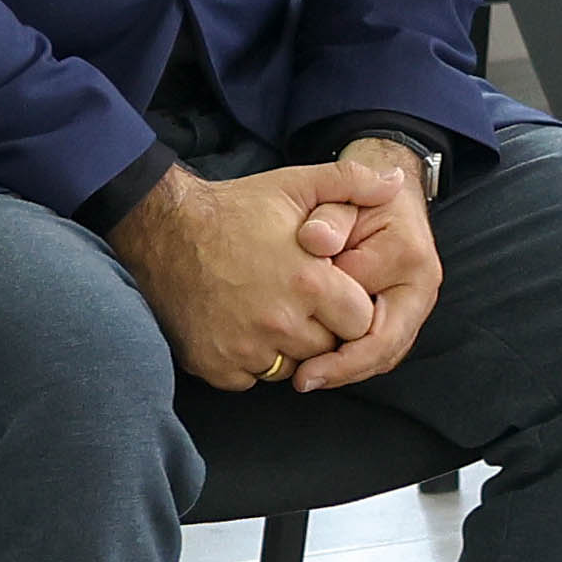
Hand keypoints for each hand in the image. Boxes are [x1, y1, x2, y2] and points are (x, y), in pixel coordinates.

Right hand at [112, 161, 382, 391]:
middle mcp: (281, 323)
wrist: (164, 229)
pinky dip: (250, 360)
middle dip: (321, 327)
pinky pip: (252, 378)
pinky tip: (240, 325)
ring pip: (292, 367)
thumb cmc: (235, 208)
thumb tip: (397, 183)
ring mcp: (245, 349)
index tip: (329, 288)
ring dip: (287, 347)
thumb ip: (353, 183)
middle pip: (327, 347)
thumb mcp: (296, 185)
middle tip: (296, 299)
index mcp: (310, 284)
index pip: (360, 321)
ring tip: (268, 310)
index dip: (348, 305)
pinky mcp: (216, 366)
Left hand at [277, 144, 446, 390]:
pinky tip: (321, 368)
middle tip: (305, 380)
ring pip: (385, 352)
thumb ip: (329, 216)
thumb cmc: (361, 196)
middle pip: (386, 344)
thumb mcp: (343, 196)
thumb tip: (315, 241)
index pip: (368, 306)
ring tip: (308, 379)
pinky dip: (353, 361)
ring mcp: (415, 305)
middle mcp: (420, 287)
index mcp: (409, 256)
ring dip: (348, 371)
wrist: (388, 194)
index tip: (300, 345)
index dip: (334, 325)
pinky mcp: (402, 314)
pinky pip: (381, 348)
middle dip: (345, 367)